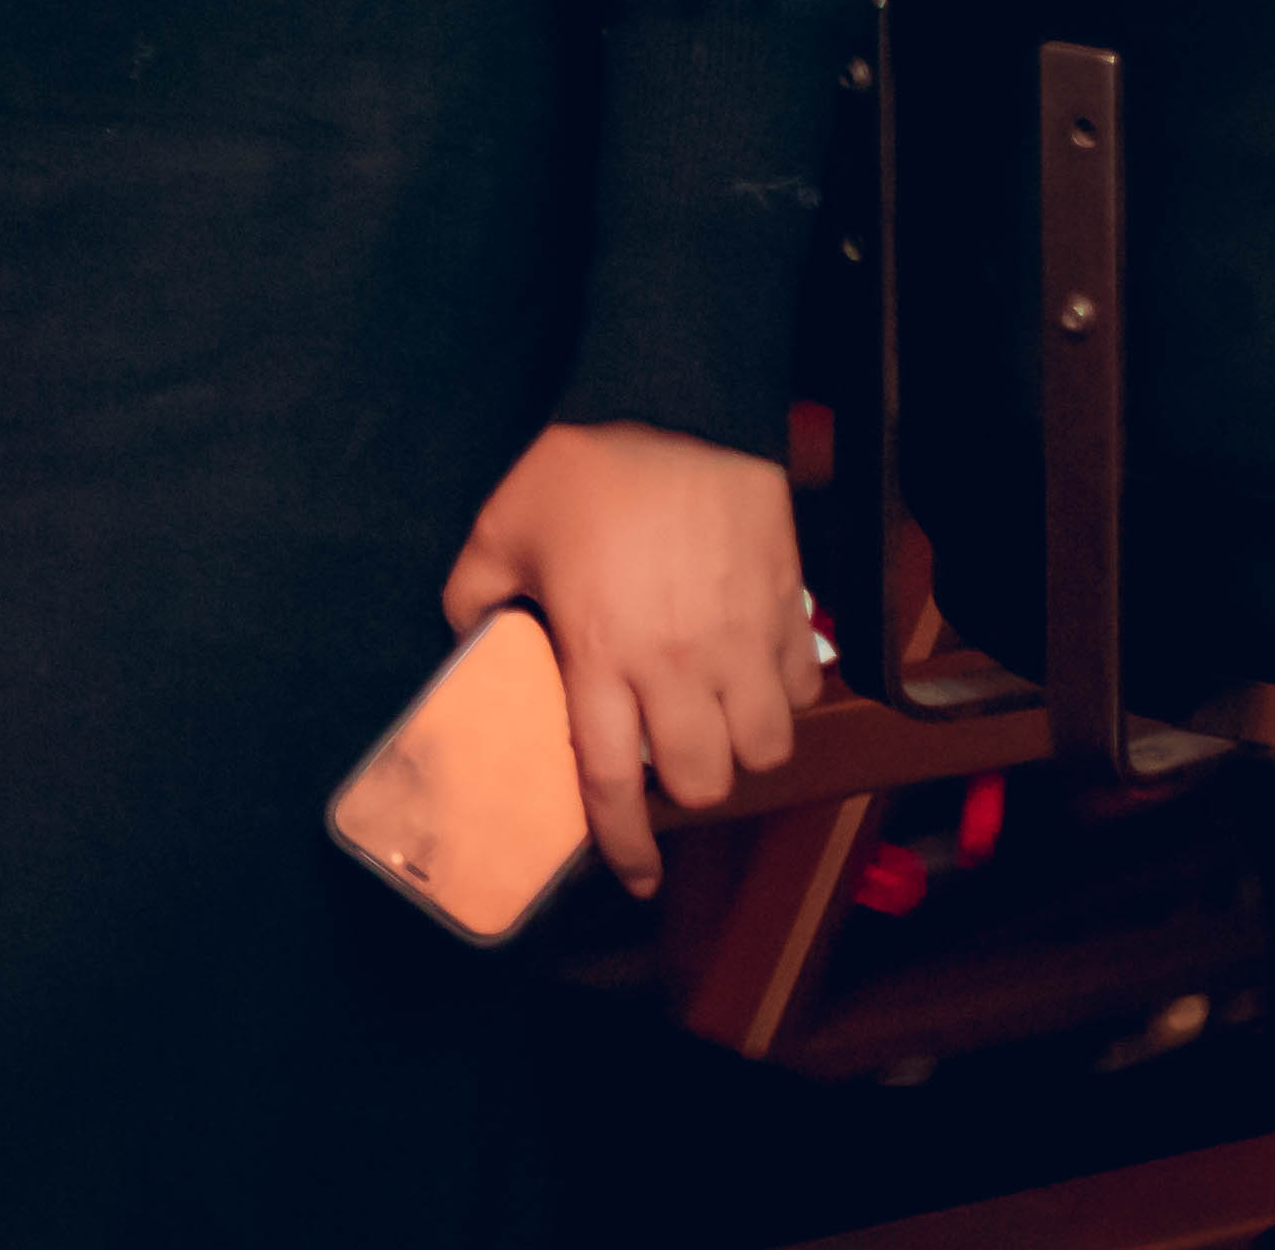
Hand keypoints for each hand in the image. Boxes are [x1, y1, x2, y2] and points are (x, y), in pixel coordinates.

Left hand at [438, 417, 817, 898]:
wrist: (676, 401)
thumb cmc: (583, 466)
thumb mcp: (501, 529)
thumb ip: (476, 596)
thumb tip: (471, 637)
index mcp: (602, 656)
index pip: (614, 783)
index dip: (624, 844)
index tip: (631, 874)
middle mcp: (680, 667)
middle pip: (706, 782)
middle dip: (684, 787)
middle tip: (661, 755)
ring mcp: (744, 642)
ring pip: (767, 748)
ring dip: (739, 749)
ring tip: (709, 719)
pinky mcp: (790, 611)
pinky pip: (804, 689)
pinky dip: (783, 697)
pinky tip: (752, 673)